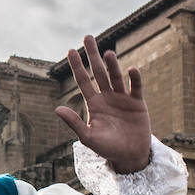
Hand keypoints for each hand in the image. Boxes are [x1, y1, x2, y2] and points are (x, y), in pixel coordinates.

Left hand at [55, 35, 151, 173]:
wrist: (130, 156)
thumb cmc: (107, 149)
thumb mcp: (89, 137)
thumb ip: (74, 123)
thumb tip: (56, 109)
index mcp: (94, 103)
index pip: (83, 81)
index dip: (77, 66)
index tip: (70, 50)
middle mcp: (107, 97)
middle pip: (98, 72)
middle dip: (92, 55)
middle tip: (88, 37)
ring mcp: (122, 98)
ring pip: (115, 77)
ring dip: (112, 65)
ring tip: (107, 53)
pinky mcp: (137, 103)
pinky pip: (135, 87)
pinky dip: (134, 79)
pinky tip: (131, 69)